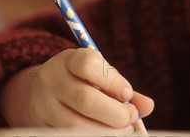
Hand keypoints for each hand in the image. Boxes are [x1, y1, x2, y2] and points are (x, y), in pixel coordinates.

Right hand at [0, 48, 153, 132]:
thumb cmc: (82, 80)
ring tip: (123, 129)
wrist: (43, 91)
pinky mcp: (41, 125)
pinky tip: (105, 133)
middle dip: (115, 113)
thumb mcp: (100, 74)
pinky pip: (69, 134)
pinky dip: (93, 135)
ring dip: (106, 130)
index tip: (128, 93)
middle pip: (84, 99)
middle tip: (131, 117)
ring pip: (76, 124)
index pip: (88, 65)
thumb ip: (122, 87)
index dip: (112, 81)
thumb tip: (147, 106)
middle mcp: (52, 80)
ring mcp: (43, 105)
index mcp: (68, 60)